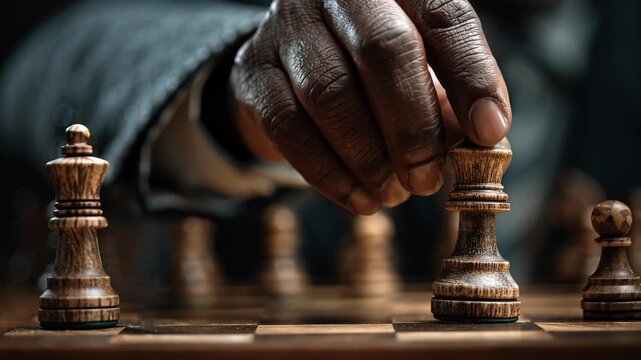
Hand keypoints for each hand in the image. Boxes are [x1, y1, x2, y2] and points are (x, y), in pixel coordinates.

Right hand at [229, 0, 510, 214]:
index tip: (489, 133)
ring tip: (395, 193)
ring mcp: (287, 28)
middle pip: (383, 51)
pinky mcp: (253, 71)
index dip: (472, 76)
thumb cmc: (369, 71)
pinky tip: (359, 198)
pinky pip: (289, 128)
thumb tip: (481, 142)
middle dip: (413, 128)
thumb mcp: (419, 70)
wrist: (291, 67)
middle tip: (429, 179)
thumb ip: (451, 96)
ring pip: (331, 93)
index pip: (444, 16)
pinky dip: (329, 174)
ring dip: (369, 158)